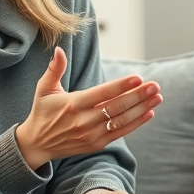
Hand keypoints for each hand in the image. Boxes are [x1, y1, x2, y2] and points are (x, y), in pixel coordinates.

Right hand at [15, 47, 161, 168]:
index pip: (102, 93)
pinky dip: (136, 124)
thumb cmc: (42, 112)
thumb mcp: (44, 89)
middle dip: (138, 95)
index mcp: (73, 104)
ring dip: (142, 108)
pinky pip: (120, 133)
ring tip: (157, 97)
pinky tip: (149, 113)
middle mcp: (84, 121)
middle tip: (155, 85)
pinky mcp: (96, 144)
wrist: (36, 145)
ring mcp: (91, 134)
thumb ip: (54, 69)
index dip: (122, 86)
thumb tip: (59, 49)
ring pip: (122, 120)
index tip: (138, 77)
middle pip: (117, 107)